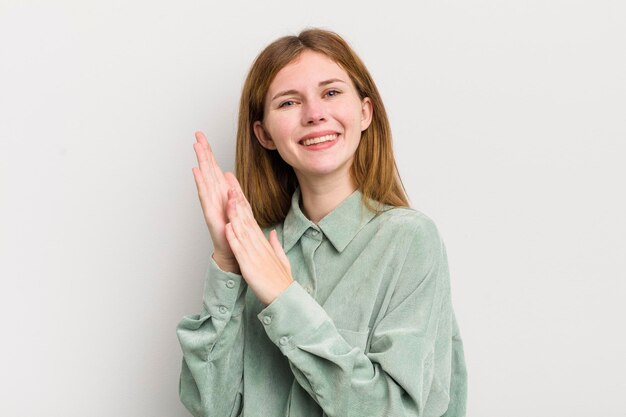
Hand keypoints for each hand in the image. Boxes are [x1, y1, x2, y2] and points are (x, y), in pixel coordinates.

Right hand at [191, 131, 238, 272]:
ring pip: (205, 179)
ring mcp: (211, 205)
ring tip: (196, 147)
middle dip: (203, 152)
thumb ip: (231, 188)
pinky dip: (201, 184)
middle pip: (207, 170)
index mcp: (221, 193)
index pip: (213, 168)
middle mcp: (214, 197)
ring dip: (201, 162)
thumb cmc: (232, 231)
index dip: (209, 152)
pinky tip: (197, 172)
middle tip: (197, 135)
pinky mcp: (211, 215)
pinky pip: (206, 197)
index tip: (203, 136)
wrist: (232, 252)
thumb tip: (227, 173)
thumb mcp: (236, 205)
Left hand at [223, 175, 292, 304]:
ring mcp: (254, 255)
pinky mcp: (249, 266)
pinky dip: (234, 238)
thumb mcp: (280, 259)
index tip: (235, 190)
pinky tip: (228, 227)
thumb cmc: (281, 282)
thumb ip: (275, 245)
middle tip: (229, 184)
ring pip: (242, 231)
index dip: (242, 203)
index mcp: (264, 244)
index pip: (251, 219)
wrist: (285, 298)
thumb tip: (272, 233)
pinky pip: (240, 250)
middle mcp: (259, 246)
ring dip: (234, 214)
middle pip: (246, 220)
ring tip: (227, 199)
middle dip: (237, 201)